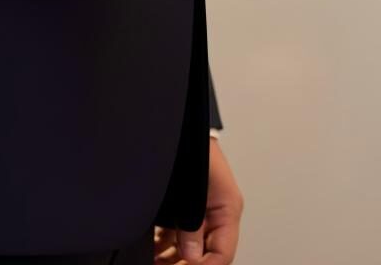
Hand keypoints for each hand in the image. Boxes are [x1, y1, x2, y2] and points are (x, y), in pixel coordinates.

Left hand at [155, 138, 243, 263]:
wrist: (183, 128)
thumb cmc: (196, 149)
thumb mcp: (196, 191)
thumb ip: (194, 225)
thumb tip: (192, 257)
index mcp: (227, 209)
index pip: (223, 254)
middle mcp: (217, 214)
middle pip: (206, 256)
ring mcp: (201, 213)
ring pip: (190, 251)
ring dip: (173, 261)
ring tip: (154, 263)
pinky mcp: (185, 211)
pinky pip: (177, 239)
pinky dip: (164, 250)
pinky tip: (152, 251)